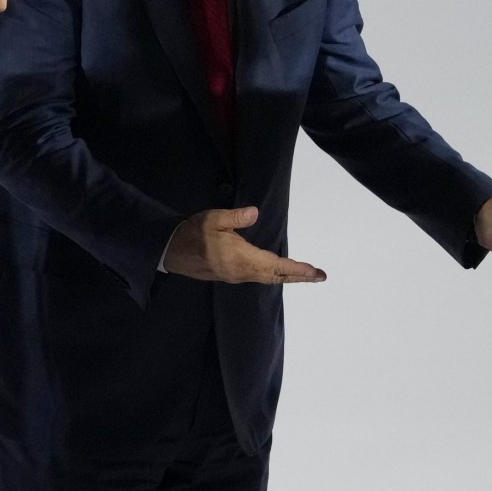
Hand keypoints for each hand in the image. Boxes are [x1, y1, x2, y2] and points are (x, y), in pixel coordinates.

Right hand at [162, 207, 326, 283]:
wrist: (171, 252)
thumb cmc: (192, 234)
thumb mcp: (212, 218)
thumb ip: (234, 217)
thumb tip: (255, 213)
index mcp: (241, 259)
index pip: (276, 266)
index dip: (297, 270)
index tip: (315, 272)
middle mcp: (242, 272)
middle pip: (276, 276)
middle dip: (299, 276)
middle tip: (320, 275)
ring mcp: (236, 275)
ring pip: (268, 277)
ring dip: (287, 276)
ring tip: (305, 274)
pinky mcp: (231, 275)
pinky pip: (259, 276)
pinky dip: (274, 274)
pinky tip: (279, 271)